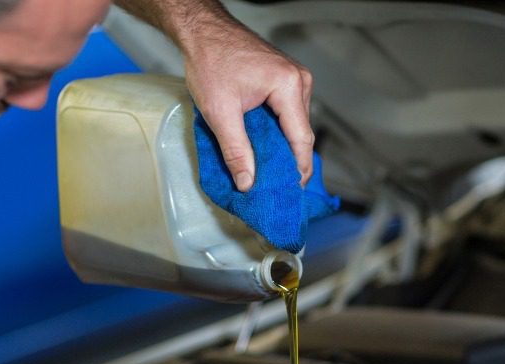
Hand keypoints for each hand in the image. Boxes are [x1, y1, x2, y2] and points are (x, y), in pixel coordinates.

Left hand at [182, 16, 313, 191]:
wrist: (202, 30)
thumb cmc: (210, 60)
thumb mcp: (220, 112)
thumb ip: (236, 151)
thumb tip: (248, 183)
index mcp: (290, 86)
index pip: (302, 139)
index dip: (297, 170)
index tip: (289, 192)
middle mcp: (299, 81)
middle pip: (301, 134)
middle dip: (289, 162)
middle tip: (275, 188)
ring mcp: (294, 79)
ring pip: (294, 125)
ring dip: (282, 148)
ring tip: (267, 172)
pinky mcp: (284, 80)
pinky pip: (287, 114)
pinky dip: (277, 133)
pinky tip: (264, 148)